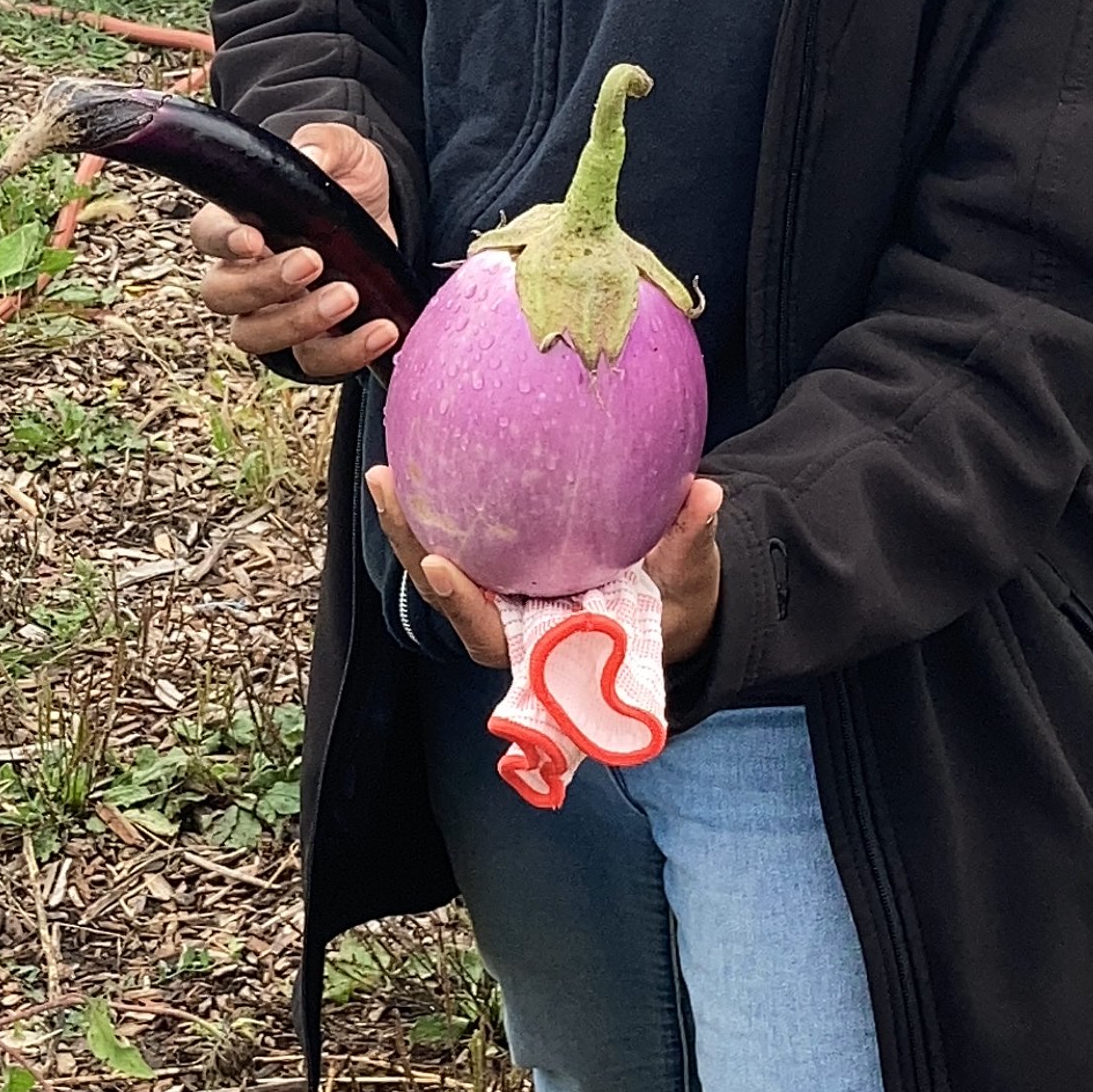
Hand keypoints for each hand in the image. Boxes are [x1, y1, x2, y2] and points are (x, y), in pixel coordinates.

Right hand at [190, 118, 397, 377]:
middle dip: (262, 284)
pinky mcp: (313, 341)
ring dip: (298, 323)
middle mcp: (244, 274)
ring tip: (349, 296)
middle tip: (312, 263)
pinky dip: (346, 353)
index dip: (222, 242)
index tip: (253, 239)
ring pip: (255, 336)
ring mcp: (274, 313)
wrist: (386, 216)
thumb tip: (311, 154)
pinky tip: (382, 330)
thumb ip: (325, 146)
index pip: (206, 236)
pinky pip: (313, 363)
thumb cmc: (348, 179)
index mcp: (238, 223)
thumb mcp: (345, 151)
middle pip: (222, 295)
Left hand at [365, 466, 726, 671]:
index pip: (488, 631)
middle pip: (445, 591)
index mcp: (544, 643)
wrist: (672, 611)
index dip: (461, 603)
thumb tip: (706, 494)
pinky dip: (440, 503)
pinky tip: (426, 449)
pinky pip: (462, 537)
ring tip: (386, 469)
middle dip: (411, 544)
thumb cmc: (676, 607)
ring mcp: (500, 593)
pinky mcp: (502, 566)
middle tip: (387, 484)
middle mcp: (510, 620)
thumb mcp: (688, 582)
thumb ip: (689, 544)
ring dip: (409, 521)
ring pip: (441, 564)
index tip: (440, 566)